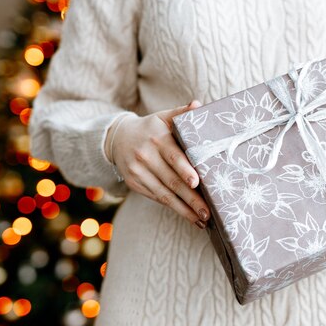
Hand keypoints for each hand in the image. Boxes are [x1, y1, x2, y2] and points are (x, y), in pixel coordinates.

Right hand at [105, 100, 210, 228]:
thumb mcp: (163, 118)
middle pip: (171, 180)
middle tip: (208, 211)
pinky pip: (157, 198)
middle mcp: (146, 156)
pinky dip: (175, 209)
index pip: (172, 156)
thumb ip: (181, 113)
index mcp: (156, 138)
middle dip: (191, 198)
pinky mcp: (135, 183)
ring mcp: (138, 172)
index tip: (197, 182)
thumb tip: (198, 105)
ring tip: (202, 220)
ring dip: (184, 209)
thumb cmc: (151, 128)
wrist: (118, 138)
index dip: (184, 169)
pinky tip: (190, 217)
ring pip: (164, 194)